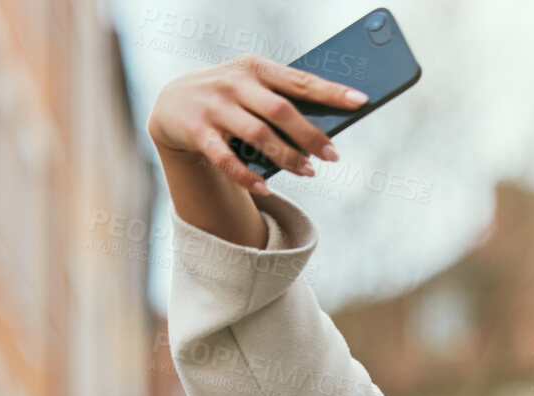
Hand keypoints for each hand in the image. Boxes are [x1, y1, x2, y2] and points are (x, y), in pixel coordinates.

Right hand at [147, 53, 368, 195]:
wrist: (172, 104)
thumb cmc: (229, 98)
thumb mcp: (252, 88)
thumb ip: (282, 101)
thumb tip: (324, 132)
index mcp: (255, 67)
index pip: (299, 80)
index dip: (331, 92)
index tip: (361, 101)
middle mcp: (233, 83)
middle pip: (280, 111)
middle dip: (310, 135)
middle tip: (333, 155)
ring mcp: (213, 107)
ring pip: (257, 136)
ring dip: (287, 157)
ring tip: (309, 172)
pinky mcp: (196, 132)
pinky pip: (227, 160)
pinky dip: (248, 177)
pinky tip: (266, 189)